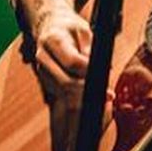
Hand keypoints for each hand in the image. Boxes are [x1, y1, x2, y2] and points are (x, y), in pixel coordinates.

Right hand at [31, 8, 113, 150]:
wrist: (48, 26)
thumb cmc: (68, 27)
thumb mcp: (84, 30)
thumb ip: (90, 49)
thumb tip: (100, 69)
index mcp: (53, 41)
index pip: (72, 62)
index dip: (91, 76)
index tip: (105, 87)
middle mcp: (44, 60)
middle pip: (65, 84)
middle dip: (88, 98)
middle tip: (107, 104)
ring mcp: (43, 74)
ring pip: (63, 96)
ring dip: (82, 109)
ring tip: (102, 117)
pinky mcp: (47, 85)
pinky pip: (61, 102)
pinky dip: (74, 114)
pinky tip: (85, 124)